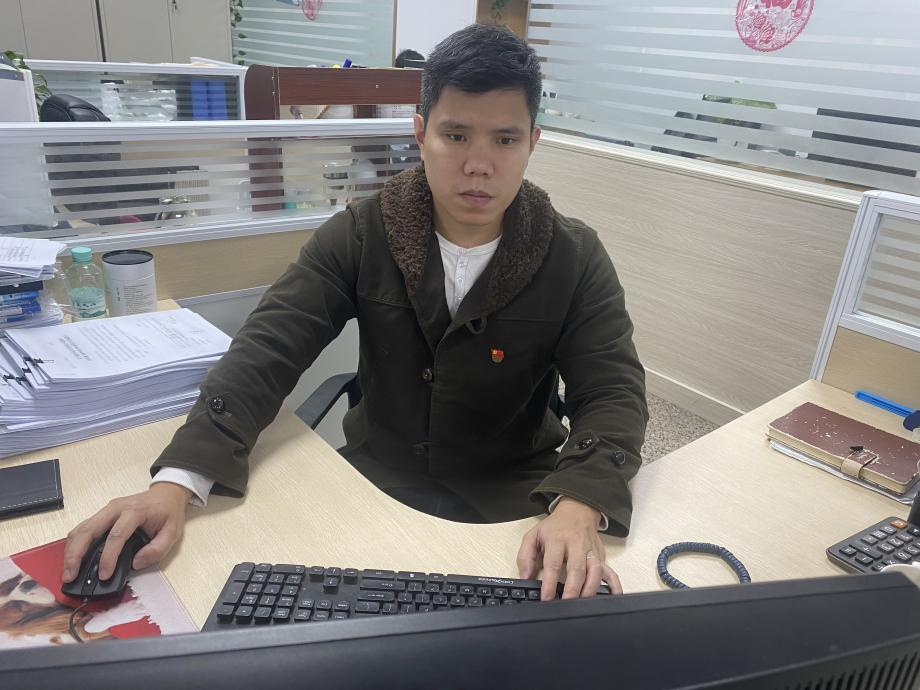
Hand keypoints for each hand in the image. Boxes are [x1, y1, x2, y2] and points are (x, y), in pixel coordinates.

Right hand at [62, 483, 191, 582]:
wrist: (166, 493)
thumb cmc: (168, 512)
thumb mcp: (172, 532)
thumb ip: (157, 550)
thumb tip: (136, 563)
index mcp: (135, 511)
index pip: (116, 535)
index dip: (107, 557)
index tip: (103, 575)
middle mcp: (116, 508)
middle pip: (89, 530)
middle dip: (76, 554)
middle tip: (70, 576)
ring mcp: (107, 510)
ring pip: (81, 528)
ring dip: (71, 550)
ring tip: (68, 571)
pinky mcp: (102, 514)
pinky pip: (84, 528)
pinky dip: (75, 544)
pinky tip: (73, 558)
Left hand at [517, 497, 622, 599]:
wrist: (577, 511)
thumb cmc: (554, 527)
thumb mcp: (533, 535)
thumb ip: (526, 556)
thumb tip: (524, 577)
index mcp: (557, 539)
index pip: (553, 563)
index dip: (550, 582)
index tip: (546, 598)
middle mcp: (576, 544)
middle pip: (577, 568)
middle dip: (573, 589)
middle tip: (566, 604)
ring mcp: (591, 551)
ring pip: (595, 571)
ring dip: (590, 589)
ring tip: (582, 603)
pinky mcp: (601, 556)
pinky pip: (611, 571)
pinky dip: (614, 585)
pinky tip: (613, 596)